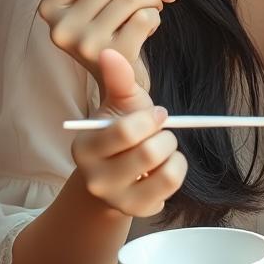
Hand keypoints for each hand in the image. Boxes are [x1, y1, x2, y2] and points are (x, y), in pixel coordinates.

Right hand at [39, 0, 178, 85]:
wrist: (119, 89)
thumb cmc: (111, 37)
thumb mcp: (99, 3)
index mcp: (51, 8)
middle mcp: (61, 27)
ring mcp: (85, 44)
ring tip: (154, 7)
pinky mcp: (111, 57)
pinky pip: (145, 18)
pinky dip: (156, 18)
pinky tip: (150, 29)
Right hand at [69, 49, 187, 218]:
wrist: (114, 174)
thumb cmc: (120, 132)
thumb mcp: (119, 104)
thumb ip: (117, 79)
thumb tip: (108, 52)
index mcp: (85, 147)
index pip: (125, 132)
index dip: (150, 118)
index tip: (156, 114)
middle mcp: (95, 178)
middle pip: (149, 153)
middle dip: (165, 135)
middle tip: (160, 132)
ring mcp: (116, 199)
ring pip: (165, 172)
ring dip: (173, 152)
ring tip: (162, 149)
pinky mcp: (137, 212)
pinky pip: (172, 187)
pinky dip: (177, 169)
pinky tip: (163, 167)